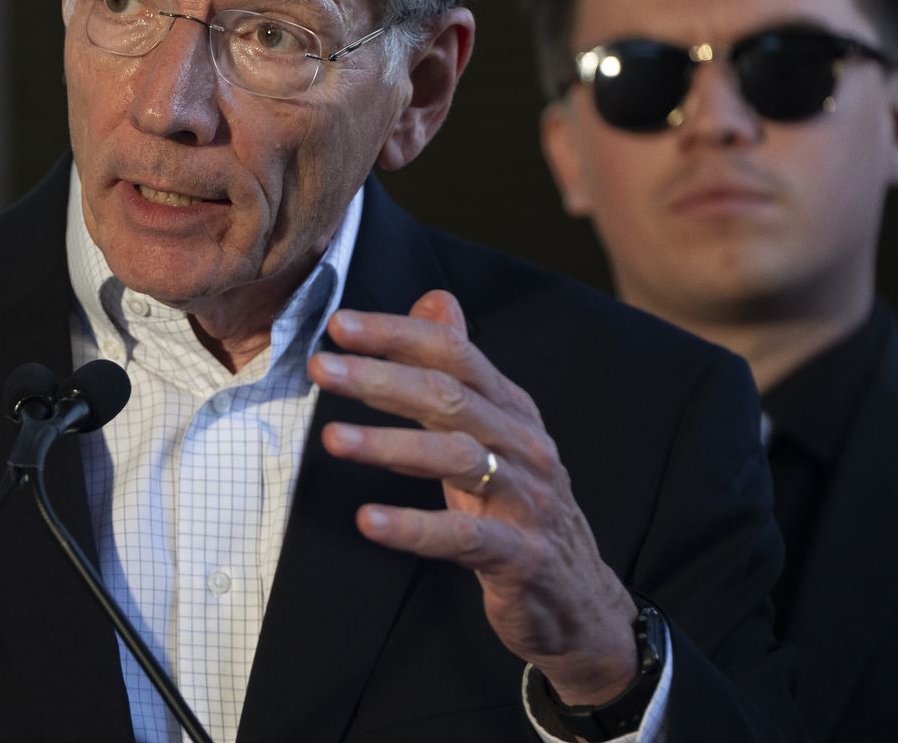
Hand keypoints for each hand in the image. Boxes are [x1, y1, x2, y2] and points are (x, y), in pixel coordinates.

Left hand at [311, 291, 637, 705]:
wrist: (576, 599)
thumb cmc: (516, 506)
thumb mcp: (490, 431)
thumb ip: (458, 370)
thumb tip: (435, 299)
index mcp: (510, 408)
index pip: (454, 353)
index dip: (396, 334)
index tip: (337, 324)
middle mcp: (524, 443)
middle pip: (449, 395)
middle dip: (379, 377)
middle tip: (320, 367)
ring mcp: (527, 499)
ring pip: (456, 456)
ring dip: (388, 445)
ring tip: (331, 439)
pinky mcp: (522, 555)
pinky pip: (463, 536)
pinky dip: (413, 527)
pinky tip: (368, 520)